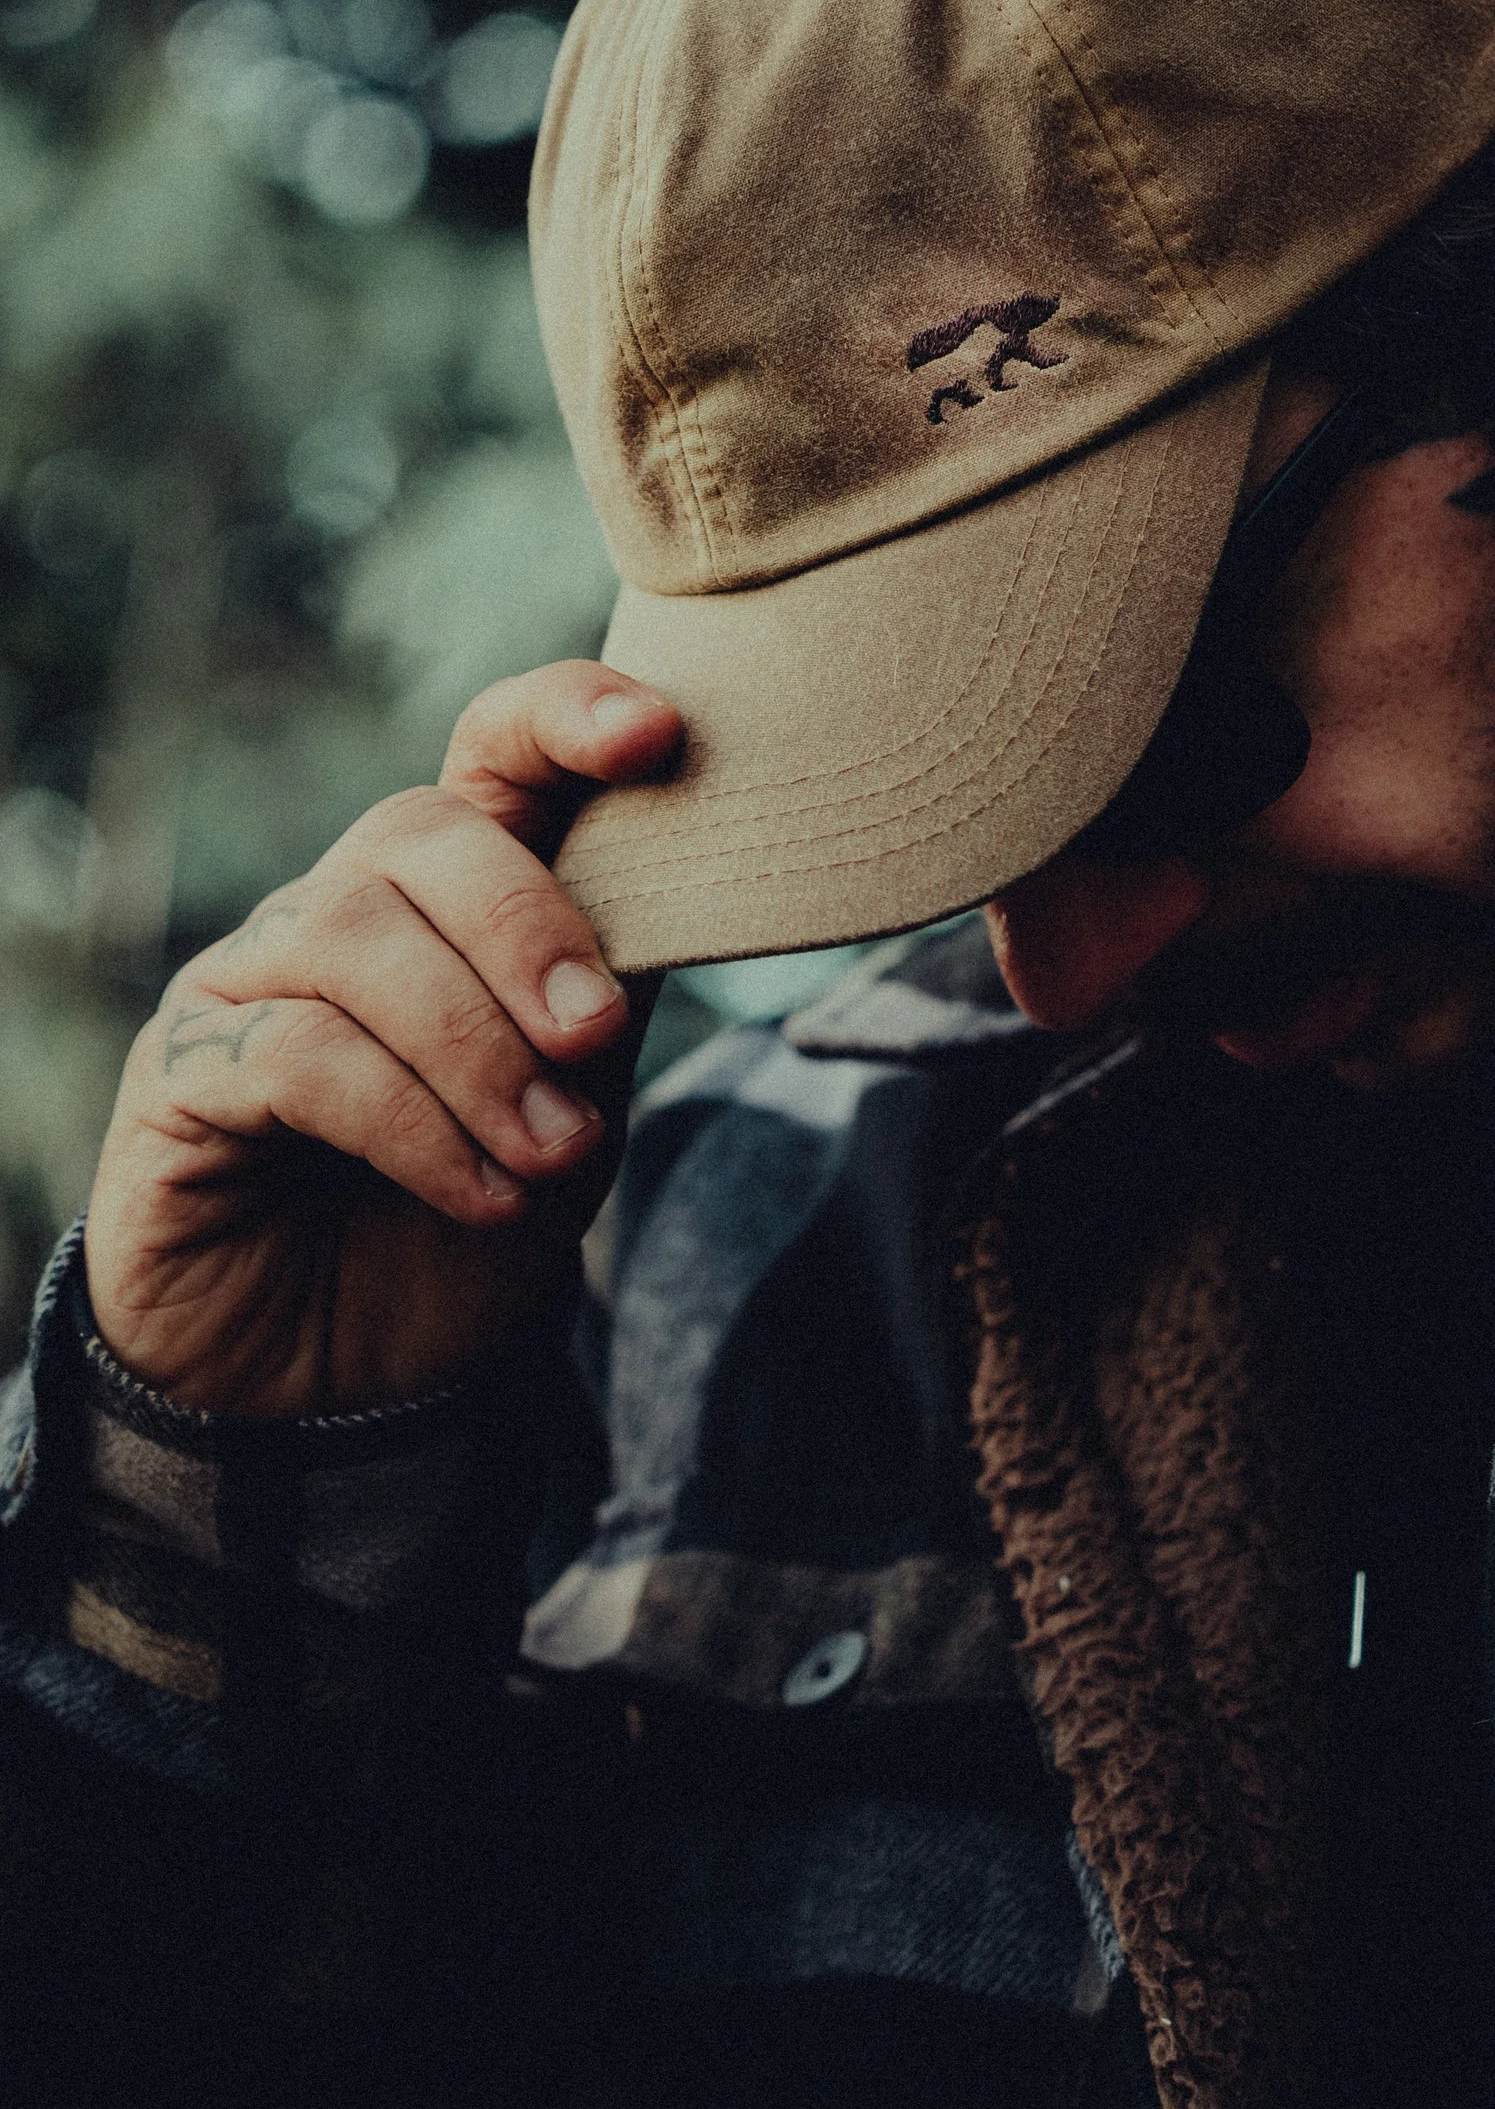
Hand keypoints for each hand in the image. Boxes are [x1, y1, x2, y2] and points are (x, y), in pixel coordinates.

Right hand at [85, 664, 682, 1418]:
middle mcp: (339, 911)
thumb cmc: (469, 1222)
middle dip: (528, 925)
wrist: (351, 1394)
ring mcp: (248, 986)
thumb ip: (614, 990)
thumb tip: (699, 881)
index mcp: (449, 895)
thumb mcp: (578, 1101)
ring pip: (358, 940)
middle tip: (596, 1037)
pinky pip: (299, 1059)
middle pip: (426, 831)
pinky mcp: (182, 1075)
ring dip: (478, 1052)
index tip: (657, 733)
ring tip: (551, 1153)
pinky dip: (414, 1128)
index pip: (492, 751)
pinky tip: (482, 1199)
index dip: (566, 715)